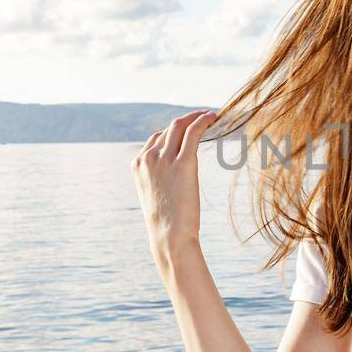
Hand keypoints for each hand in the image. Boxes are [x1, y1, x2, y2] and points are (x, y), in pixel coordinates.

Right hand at [131, 111, 217, 261]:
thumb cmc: (167, 222)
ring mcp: (164, 159)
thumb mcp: (156, 196)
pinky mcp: (183, 163)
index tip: (190, 128)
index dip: (175, 130)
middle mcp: (148, 158)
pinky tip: (213, 117)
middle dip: (187, 120)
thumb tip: (174, 174)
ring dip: (196, 117)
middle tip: (204, 117)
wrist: (169, 236)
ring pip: (180, 125)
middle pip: (169, 128)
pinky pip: (193, 132)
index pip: (157, 138)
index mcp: (138, 165)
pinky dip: (203, 120)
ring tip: (211, 116)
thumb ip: (160, 178)